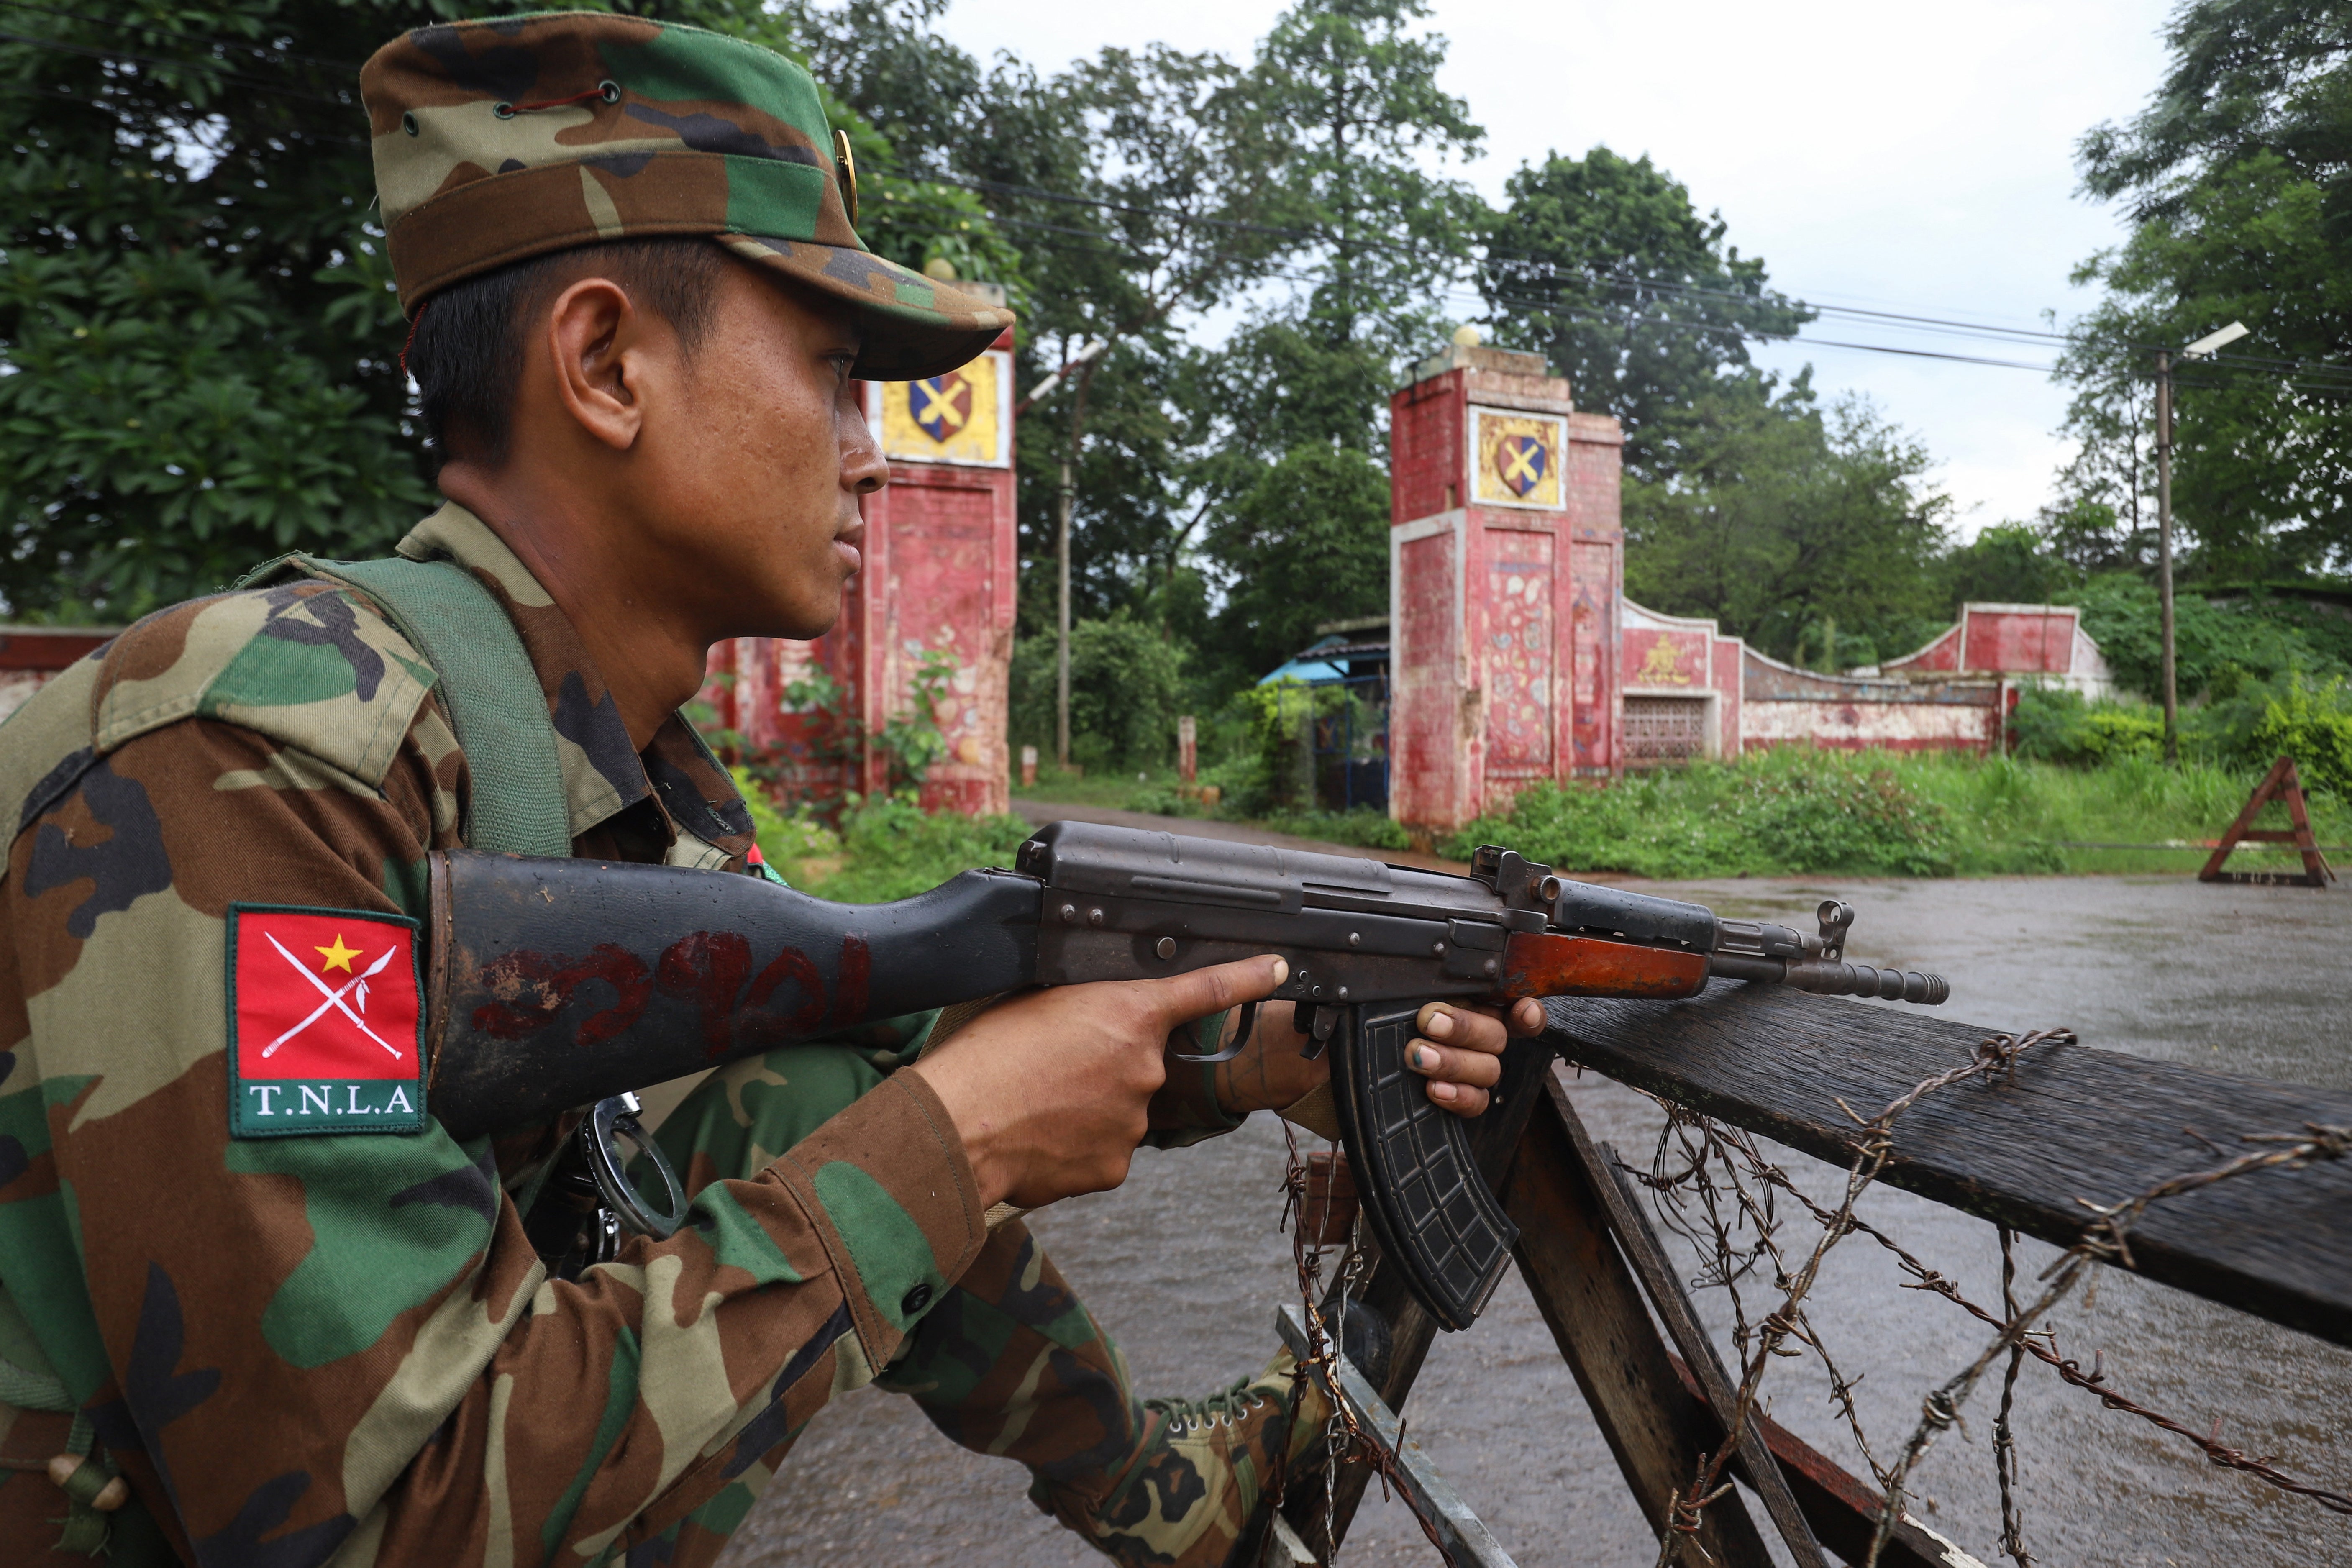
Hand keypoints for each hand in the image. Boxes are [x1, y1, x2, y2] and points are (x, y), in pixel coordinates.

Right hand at [909, 955, 1289, 1210]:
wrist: (956, 1130)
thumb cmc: (981, 1055)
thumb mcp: (1030, 998)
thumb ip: (1078, 1001)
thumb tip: (1084, 1014)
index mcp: (1127, 1013)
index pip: (1205, 987)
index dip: (1247, 976)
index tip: (1276, 968)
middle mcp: (1144, 1068)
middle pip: (1139, 1060)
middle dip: (1104, 1064)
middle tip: (1048, 1067)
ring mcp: (1133, 1122)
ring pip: (1119, 1108)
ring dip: (1086, 1105)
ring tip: (1032, 1103)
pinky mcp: (1115, 1166)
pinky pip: (1104, 1149)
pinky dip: (1076, 1144)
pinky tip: (1039, 1136)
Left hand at [1204, 996, 1546, 1119]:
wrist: (1302, 1059)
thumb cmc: (1334, 1012)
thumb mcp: (1365, 983)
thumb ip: (1401, 974)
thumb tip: (1414, 948)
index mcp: (1455, 994)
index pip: (1508, 998)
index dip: (1524, 1005)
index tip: (1519, 1006)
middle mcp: (1464, 1031)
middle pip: (1498, 1034)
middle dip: (1467, 1026)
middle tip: (1426, 1020)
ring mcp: (1456, 1069)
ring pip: (1488, 1069)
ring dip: (1456, 1060)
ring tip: (1415, 1056)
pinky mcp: (1443, 1102)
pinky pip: (1472, 1104)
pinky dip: (1456, 1095)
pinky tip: (1432, 1089)